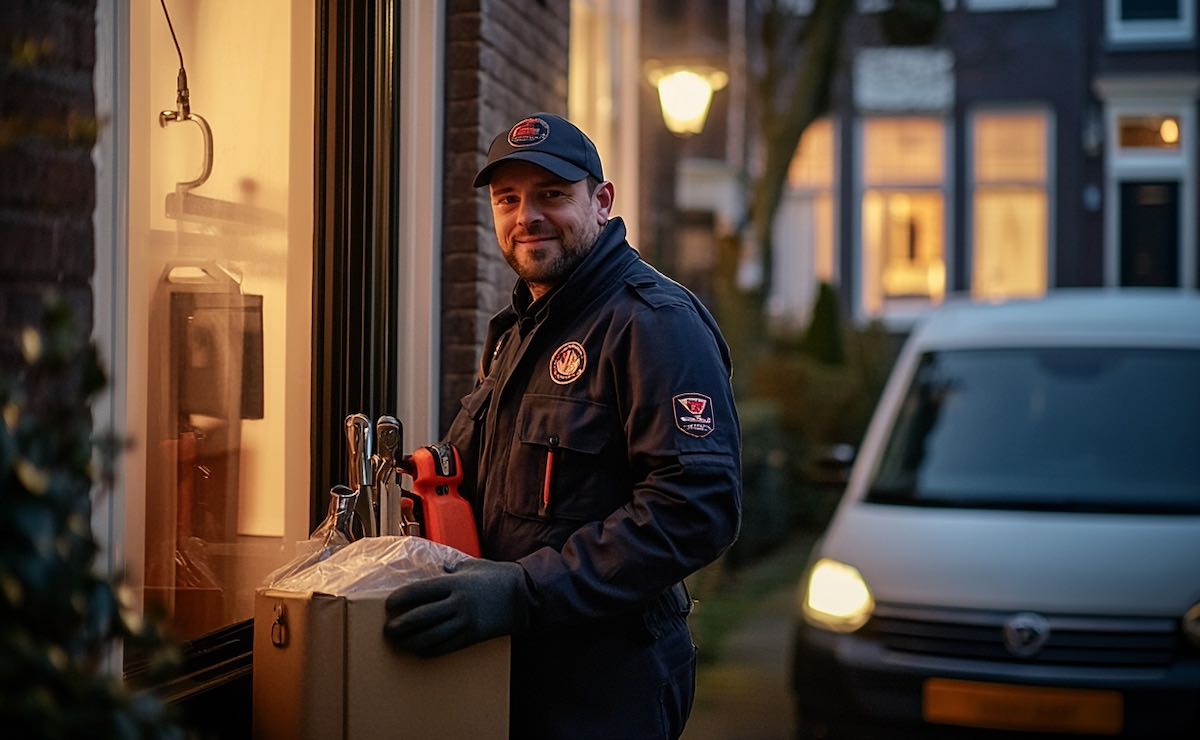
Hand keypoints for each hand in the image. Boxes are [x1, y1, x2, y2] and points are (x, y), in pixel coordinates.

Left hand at [383, 558, 530, 656]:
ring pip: (430, 636)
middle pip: (420, 617)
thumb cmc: (498, 576)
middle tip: (388, 630)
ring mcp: (465, 621)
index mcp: (455, 583)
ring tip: (400, 643)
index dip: (400, 599)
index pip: (419, 592)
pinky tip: (420, 650)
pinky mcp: (472, 636)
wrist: (524, 596)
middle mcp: (457, 603)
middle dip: (400, 626)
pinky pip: (446, 647)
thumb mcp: (473, 565)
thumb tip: (440, 568)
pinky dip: (429, 650)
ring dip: (411, 642)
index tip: (389, 605)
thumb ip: (453, 567)